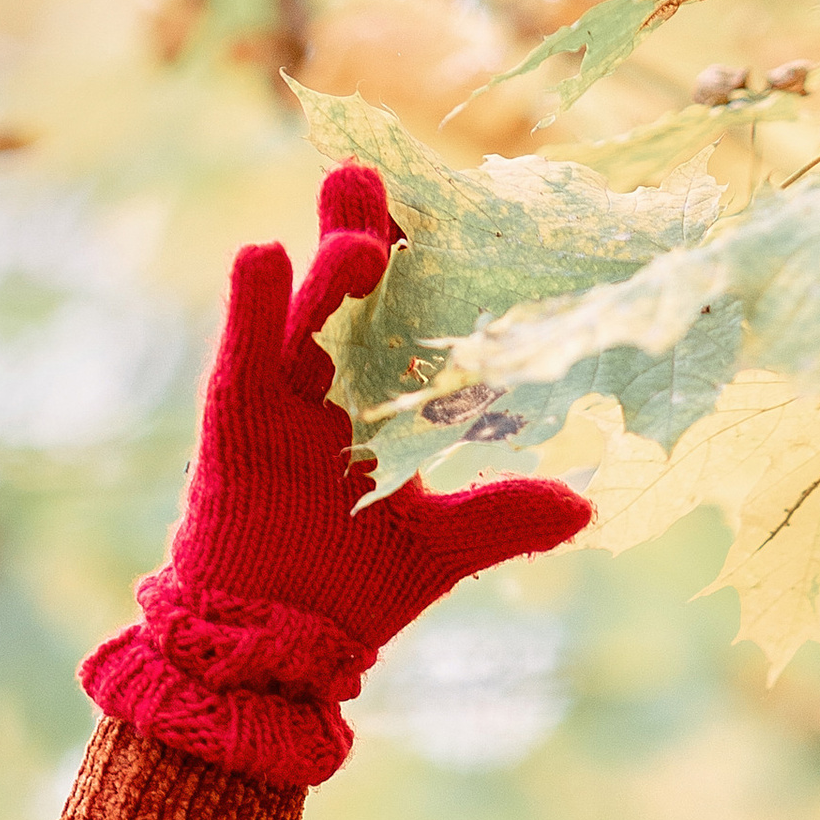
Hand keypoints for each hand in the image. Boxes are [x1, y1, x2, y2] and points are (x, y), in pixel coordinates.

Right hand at [82, 163, 589, 787]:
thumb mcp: (445, 546)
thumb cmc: (354, 586)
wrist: (277, 642)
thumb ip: (506, 517)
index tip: (454, 218)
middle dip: (365, 233)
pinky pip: (242, 349)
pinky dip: (251, 303)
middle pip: (353, 294)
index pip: (408, 316)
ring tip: (362, 243)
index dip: (425, 266)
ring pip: (307, 313)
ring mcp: (282, 395)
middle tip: (376, 177)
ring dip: (331, 273)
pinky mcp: (234, 417)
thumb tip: (584, 508)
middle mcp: (333, 385)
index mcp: (383, 401)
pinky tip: (263, 253)